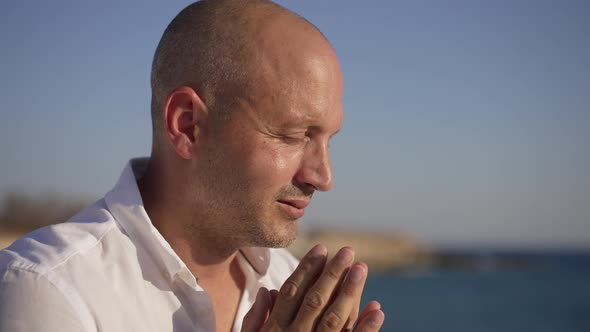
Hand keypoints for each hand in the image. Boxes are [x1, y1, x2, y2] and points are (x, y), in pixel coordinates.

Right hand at [242, 245, 384, 330]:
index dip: (308, 269)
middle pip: (316, 300)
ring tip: (361, 269)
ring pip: (335, 319)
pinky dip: (366, 329)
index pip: (292, 293)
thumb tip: (268, 290)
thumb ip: (254, 321)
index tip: (321, 249)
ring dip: (350, 292)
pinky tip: (378, 310)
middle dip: (332, 273)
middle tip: (348, 251)